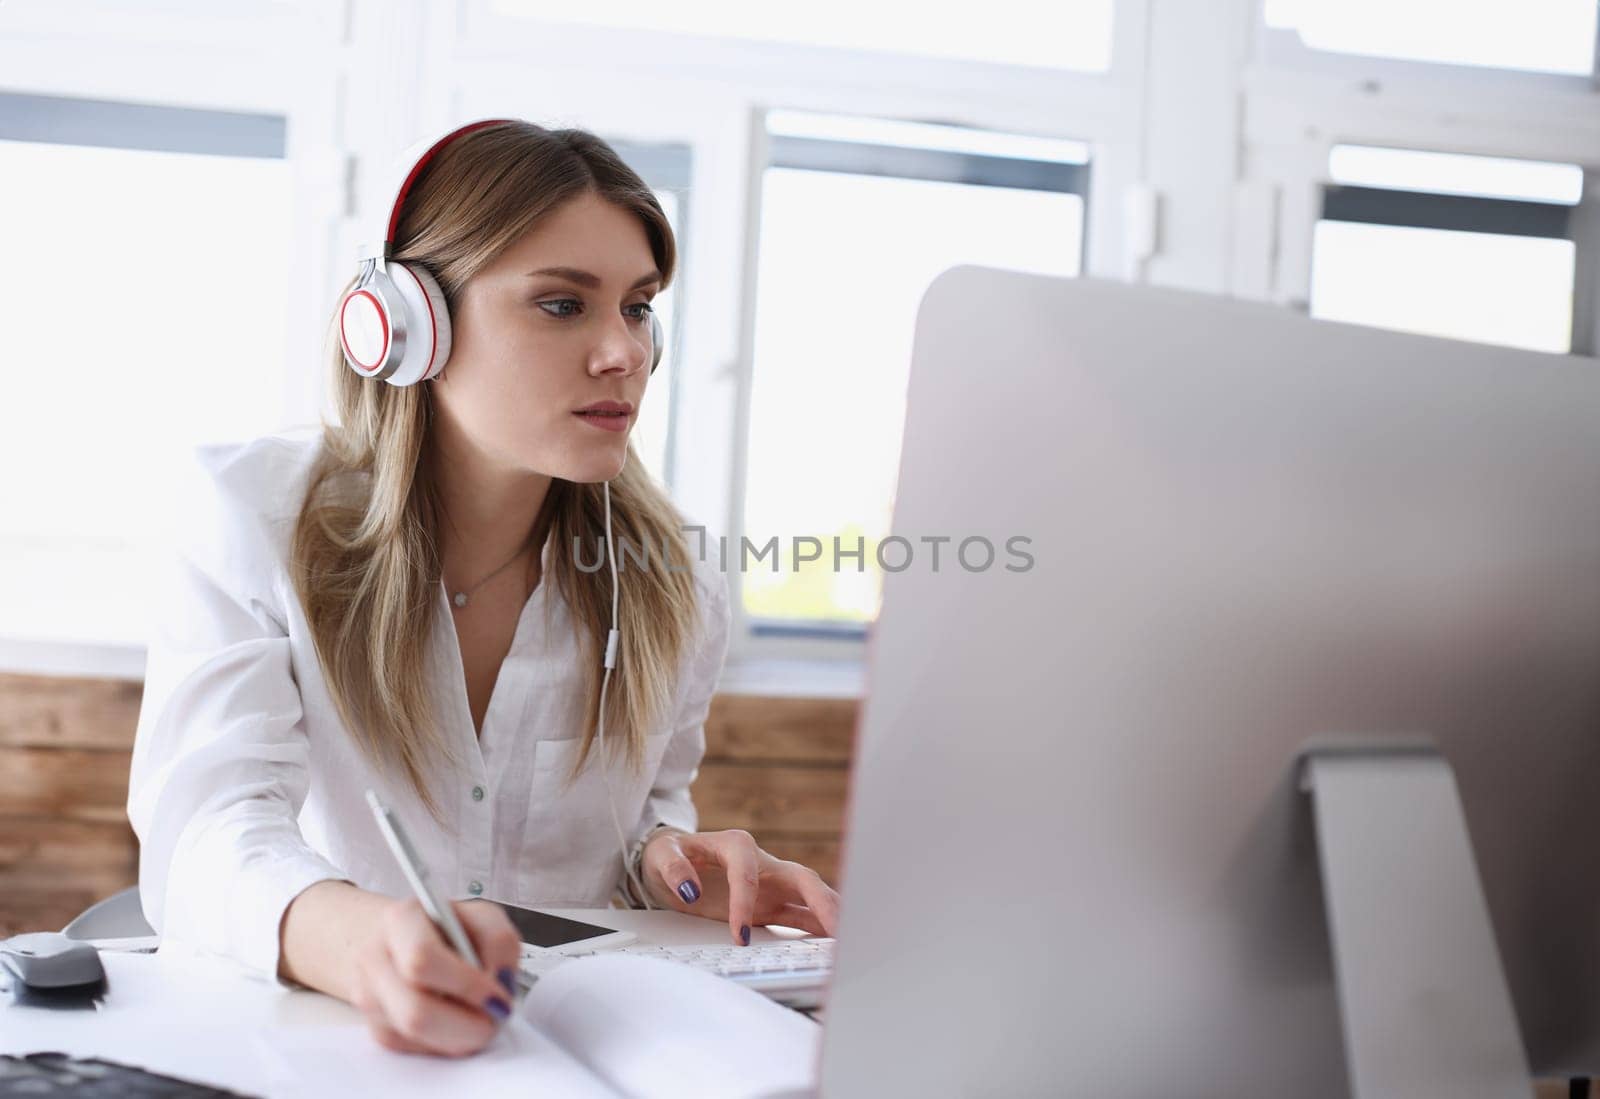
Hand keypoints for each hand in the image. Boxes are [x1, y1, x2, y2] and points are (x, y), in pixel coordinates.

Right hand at [347, 897, 522, 1055]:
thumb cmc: (446, 928)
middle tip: (494, 1020)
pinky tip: (456, 1023)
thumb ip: (499, 941)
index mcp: (402, 920)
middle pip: (415, 1011)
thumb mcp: (482, 917)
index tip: (497, 998)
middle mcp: (376, 958)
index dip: (465, 985)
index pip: (423, 960)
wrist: (404, 939)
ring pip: (414, 1036)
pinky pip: (413, 1049)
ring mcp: (369, 996)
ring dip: (458, 1037)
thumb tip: (500, 981)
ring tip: (480, 1021)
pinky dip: (443, 1042)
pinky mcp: (375, 1026)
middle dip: (465, 1025)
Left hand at [639, 828, 840, 944]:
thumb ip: (672, 867)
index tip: (740, 937)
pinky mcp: (771, 905)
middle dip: (822, 901)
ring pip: (810, 896)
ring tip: (852, 940)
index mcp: (737, 845)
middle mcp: (762, 863)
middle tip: (839, 929)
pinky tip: (835, 946)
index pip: (748, 874)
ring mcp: (771, 885)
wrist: (671, 863)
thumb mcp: (661, 855)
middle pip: (802, 877)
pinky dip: (819, 928)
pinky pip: (800, 916)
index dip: (745, 905)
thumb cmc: (668, 855)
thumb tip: (689, 888)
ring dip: (831, 915)